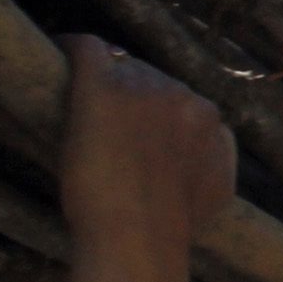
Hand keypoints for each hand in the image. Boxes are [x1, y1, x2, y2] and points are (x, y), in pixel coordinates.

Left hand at [57, 35, 234, 255]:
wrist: (138, 233)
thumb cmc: (173, 225)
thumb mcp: (217, 191)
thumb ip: (219, 158)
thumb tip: (217, 142)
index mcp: (208, 117)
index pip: (179, 98)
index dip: (154, 108)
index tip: (133, 122)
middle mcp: (181, 94)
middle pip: (151, 77)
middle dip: (131, 91)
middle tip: (105, 114)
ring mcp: (141, 87)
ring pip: (121, 65)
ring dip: (105, 78)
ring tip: (80, 91)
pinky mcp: (100, 83)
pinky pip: (87, 50)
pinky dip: (74, 48)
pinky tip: (62, 49)